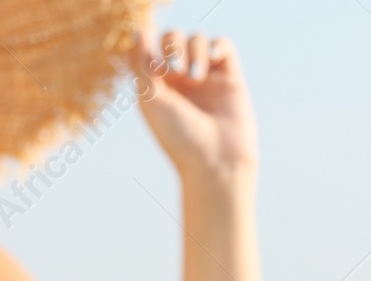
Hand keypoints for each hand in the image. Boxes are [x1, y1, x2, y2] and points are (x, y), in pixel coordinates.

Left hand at [134, 23, 258, 186]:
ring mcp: (206, 77)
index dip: (149, 44)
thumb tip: (140, 29)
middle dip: (172, 45)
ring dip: (193, 50)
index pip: (149, 48)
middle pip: (172, 38)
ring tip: (195, 77)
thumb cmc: (179, 137)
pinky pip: (222, 45)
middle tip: (174, 69)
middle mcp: (180, 80)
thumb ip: (142, 64)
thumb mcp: (151, 100)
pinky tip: (211, 61)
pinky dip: (215, 46)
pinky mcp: (230, 77)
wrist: (216, 162)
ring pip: (197, 38)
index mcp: (157, 86)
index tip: (152, 62)